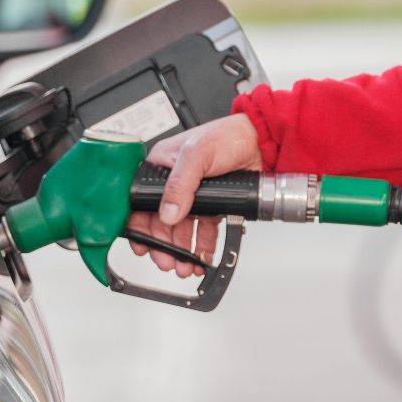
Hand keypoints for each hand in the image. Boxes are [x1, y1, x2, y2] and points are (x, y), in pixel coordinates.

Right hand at [126, 113, 260, 277]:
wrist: (262, 140)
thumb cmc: (226, 135)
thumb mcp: (196, 154)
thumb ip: (180, 184)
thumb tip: (168, 212)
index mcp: (159, 168)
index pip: (141, 202)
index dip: (139, 226)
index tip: (142, 245)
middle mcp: (173, 184)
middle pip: (161, 222)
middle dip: (163, 245)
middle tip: (167, 262)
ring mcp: (193, 195)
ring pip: (181, 230)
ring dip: (181, 250)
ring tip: (184, 265)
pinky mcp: (213, 204)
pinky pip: (203, 229)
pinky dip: (202, 245)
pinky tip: (202, 257)